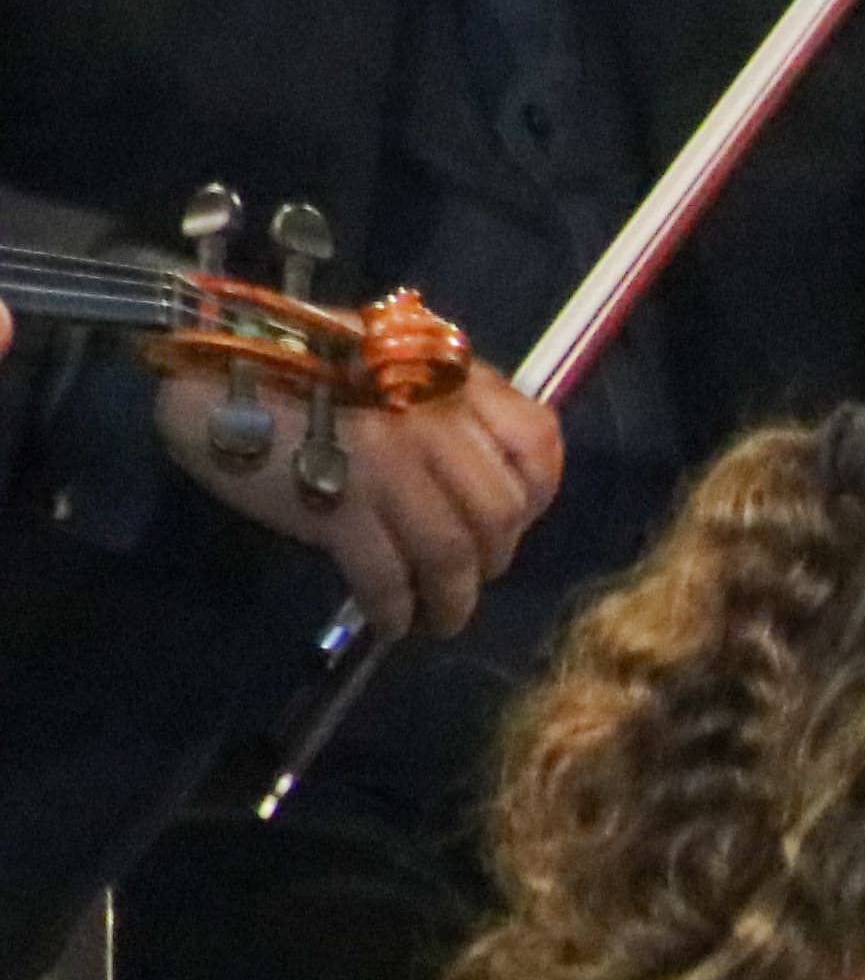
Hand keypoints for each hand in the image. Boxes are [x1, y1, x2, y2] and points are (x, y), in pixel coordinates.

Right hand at [157, 360, 560, 637]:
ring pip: (451, 553)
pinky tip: (391, 622)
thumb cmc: (298, 358)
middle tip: (471, 578)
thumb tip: (476, 466)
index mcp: (452, 379)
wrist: (213, 362)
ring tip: (441, 619)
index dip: (538, 493)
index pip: (536, 443)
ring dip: (453, 600)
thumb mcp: (391, 357)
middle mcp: (435, 423)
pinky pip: (386, 575)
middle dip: (494, 557)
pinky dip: (396, 609)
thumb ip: (441, 400)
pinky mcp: (339, 507)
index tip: (520, 521)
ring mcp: (390, 467)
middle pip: (498, 512)